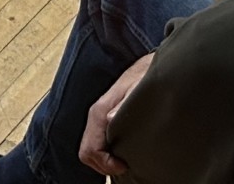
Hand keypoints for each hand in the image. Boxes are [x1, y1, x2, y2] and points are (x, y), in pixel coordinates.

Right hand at [80, 52, 154, 176]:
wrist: (147, 67)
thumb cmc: (145, 78)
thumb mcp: (139, 89)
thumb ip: (125, 104)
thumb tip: (110, 119)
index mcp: (100, 111)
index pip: (90, 148)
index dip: (106, 163)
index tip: (125, 165)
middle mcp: (96, 115)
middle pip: (87, 153)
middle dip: (103, 165)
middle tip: (125, 166)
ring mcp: (99, 118)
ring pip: (90, 149)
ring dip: (104, 161)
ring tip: (125, 160)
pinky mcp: (105, 120)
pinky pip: (98, 143)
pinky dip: (107, 154)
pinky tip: (123, 152)